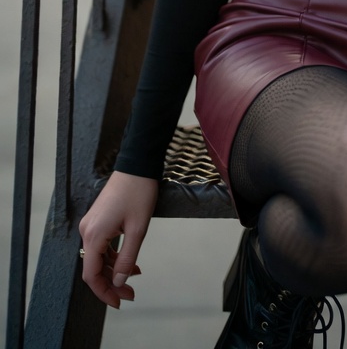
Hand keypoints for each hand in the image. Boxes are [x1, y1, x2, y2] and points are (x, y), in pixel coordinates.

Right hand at [78, 171, 157, 307]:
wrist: (137, 164)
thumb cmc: (138, 192)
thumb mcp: (137, 229)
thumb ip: (126, 258)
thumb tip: (119, 282)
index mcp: (93, 235)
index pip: (91, 275)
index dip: (104, 293)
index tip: (119, 302)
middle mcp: (87, 231)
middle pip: (94, 268)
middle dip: (112, 283)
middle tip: (130, 294)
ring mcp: (91, 224)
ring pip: (99, 257)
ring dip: (114, 270)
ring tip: (134, 277)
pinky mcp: (98, 219)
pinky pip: (102, 245)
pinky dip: (114, 256)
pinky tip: (130, 261)